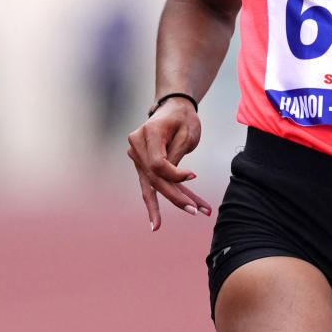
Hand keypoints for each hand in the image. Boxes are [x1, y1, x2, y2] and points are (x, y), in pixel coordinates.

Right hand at [127, 97, 210, 230]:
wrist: (174, 107)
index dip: (175, 175)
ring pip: (151, 186)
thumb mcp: (186, 133)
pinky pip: (150, 186)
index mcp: (147, 133)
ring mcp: (136, 156)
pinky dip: (156, 203)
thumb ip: (176, 156)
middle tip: (196, 211)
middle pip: (154, 178)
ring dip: (169, 202)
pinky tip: (156, 223)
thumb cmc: (183, 118)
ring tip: (166, 223)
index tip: (194, 176)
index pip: (157, 163)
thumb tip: (175, 180)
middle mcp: (136, 145)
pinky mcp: (141, 165)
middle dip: (175, 196)